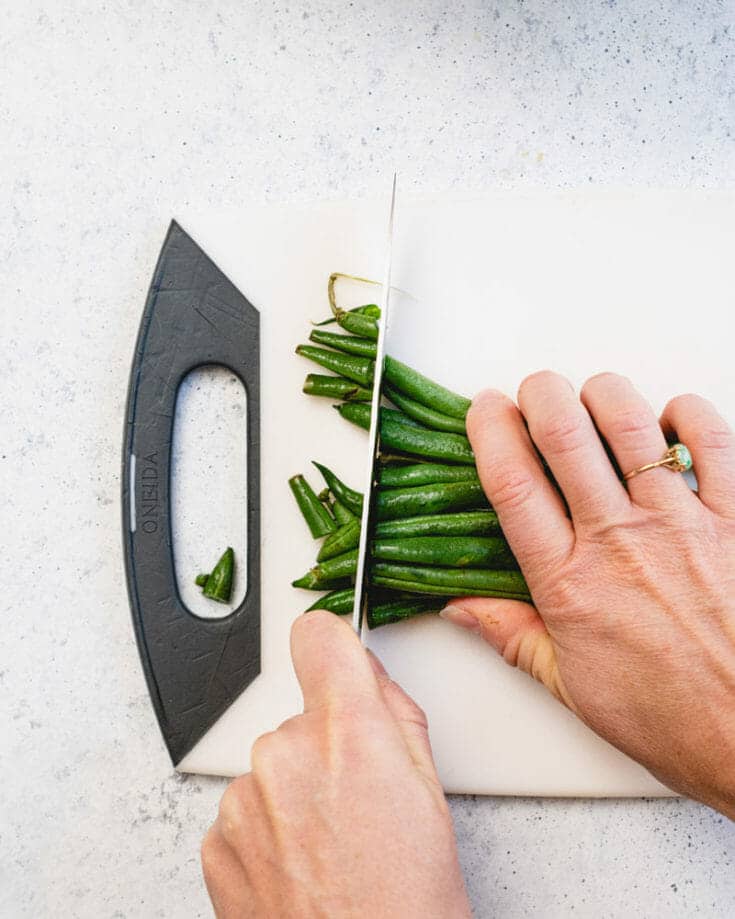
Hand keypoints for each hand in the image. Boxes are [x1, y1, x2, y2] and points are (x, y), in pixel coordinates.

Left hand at [201, 610, 470, 917]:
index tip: (335, 658)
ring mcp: (245, 798)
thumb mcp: (431, 792)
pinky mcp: (217, 838)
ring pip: (274, 765)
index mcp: (348, 733)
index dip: (332, 645)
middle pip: (302, 714)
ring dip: (296, 791)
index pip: (319, 636)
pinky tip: (302, 866)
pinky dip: (269, 828)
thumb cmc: (408, 902)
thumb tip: (368, 678)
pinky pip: (247, 807)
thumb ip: (395, 714)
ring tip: (331, 846)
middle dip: (327, 744)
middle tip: (358, 802)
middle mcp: (286, 754)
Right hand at [441, 372, 734, 817]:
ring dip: (604, 393)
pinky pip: (711, 440)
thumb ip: (511, 635)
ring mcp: (680, 523)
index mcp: (568, 580)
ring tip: (595, 395)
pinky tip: (671, 421)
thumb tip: (460, 609)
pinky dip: (687, 415)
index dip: (489, 431)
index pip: (511, 483)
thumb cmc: (669, 718)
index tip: (484, 408)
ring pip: (630, 422)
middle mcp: (618, 540)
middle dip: (541, 392)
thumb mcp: (570, 685)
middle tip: (536, 389)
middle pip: (563, 434)